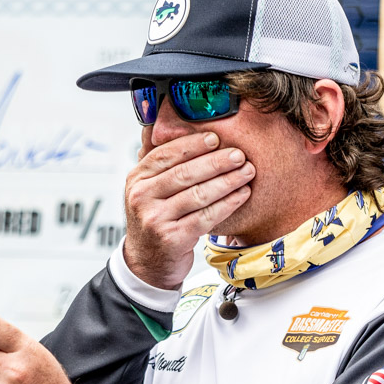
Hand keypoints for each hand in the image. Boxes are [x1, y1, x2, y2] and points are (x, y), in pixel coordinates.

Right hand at [122, 130, 253, 289]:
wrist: (147, 262)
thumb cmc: (155, 219)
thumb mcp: (147, 188)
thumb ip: (157, 160)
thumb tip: (162, 121)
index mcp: (136, 179)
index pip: (165, 155)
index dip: (193, 144)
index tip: (216, 138)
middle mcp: (142, 198)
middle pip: (184, 174)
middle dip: (216, 162)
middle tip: (239, 154)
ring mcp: (155, 219)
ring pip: (198, 195)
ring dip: (227, 181)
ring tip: (246, 172)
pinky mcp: (173, 238)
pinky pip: (206, 217)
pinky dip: (227, 204)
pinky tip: (242, 195)